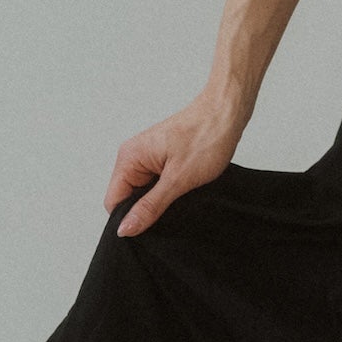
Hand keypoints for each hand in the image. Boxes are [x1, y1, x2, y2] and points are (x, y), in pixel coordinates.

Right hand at [105, 94, 245, 236]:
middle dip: (145, 210)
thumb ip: (150, 206)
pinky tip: (183, 190)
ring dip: (159, 200)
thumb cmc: (206, 136)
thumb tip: (125, 228)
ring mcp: (148, 156)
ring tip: (180, 196)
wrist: (227, 112)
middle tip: (171, 210)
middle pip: (127, 198)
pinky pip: (156, 183)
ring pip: (143, 192)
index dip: (128, 219)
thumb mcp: (178, 179)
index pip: (113, 202)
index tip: (150, 228)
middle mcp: (133, 156)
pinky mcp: (162, 158)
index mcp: (129, 158)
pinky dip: (168, 190)